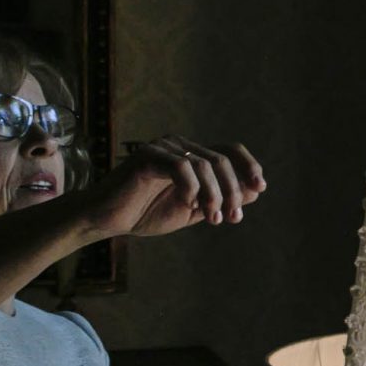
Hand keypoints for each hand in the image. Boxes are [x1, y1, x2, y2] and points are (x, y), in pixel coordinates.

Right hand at [75, 136, 266, 240]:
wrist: (105, 220)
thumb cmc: (144, 213)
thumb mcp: (192, 210)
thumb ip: (220, 200)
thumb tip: (255, 191)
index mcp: (190, 154)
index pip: (229, 149)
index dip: (248, 166)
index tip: (260, 188)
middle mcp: (179, 145)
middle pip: (221, 160)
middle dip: (233, 191)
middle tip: (233, 218)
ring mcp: (163, 147)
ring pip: (205, 165)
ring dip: (215, 196)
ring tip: (213, 219)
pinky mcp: (148, 155)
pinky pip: (182, 168)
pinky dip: (191, 190)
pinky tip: (187, 206)